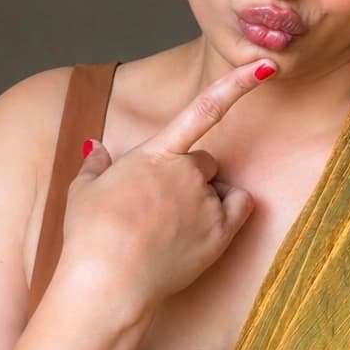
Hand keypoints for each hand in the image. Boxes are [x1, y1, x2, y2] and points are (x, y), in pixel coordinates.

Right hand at [58, 60, 275, 323]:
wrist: (107, 282)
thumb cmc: (89, 236)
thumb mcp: (82, 191)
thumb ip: (97, 165)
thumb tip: (97, 148)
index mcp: (154, 154)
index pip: (203, 109)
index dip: (238, 84)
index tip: (267, 66)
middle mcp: (187, 173)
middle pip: (203, 162)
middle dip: (187, 176)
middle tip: (157, 206)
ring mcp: (205, 204)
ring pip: (217, 189)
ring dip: (201, 200)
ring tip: (167, 230)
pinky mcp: (219, 234)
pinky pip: (238, 209)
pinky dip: (226, 214)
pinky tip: (198, 232)